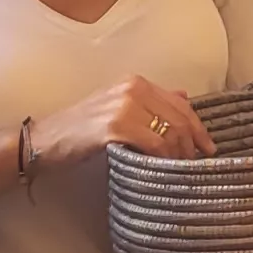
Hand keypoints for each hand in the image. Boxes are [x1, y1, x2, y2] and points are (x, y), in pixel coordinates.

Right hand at [39, 77, 214, 163]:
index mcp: (136, 82)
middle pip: (179, 118)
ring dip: (180, 155)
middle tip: (196, 164)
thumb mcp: (118, 108)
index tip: (208, 147)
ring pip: (170, 132)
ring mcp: (124, 106)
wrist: (44, 140)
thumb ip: (151, 102)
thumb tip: (184, 96)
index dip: (198, 127)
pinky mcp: (116, 126)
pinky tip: (163, 171)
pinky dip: (164, 160)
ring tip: (180, 170)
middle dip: (192, 144)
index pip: (181, 103)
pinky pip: (154, 145)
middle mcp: (133, 88)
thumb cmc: (81, 129)